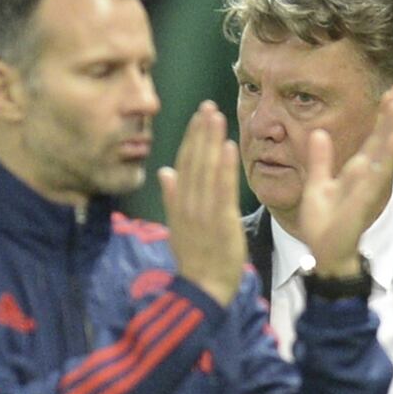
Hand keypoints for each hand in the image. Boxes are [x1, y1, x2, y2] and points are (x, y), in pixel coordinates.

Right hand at [158, 101, 245, 306]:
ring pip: (205, 170)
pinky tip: (228, 147)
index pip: (184, 163)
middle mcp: (188, 203)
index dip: (192, 138)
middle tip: (208, 106)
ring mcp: (202, 211)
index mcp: (179, 203)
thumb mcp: (178, 226)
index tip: (199, 116)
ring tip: (217, 116)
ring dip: (211, 141)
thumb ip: (172, 197)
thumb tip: (164, 172)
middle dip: (201, 132)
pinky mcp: (219, 221)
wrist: (202, 287)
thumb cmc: (196, 258)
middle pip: (194, 161)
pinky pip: (221, 189)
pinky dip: (224, 167)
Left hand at [298, 84, 392, 275]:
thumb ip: (320, 160)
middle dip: (391, 117)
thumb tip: (319, 133)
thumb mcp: (318, 184)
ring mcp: (368, 189)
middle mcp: (367, 177)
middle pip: (383, 141)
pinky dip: (386, 158)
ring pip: (384, 154)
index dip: (382, 117)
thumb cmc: (325, 222)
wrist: (323, 252)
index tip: (392, 93)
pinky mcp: (363, 201)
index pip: (373, 138)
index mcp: (357, 171)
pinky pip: (377, 177)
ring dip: (392, 130)